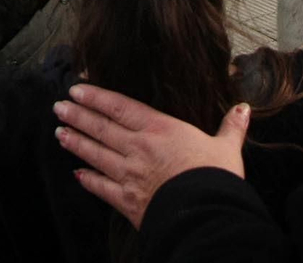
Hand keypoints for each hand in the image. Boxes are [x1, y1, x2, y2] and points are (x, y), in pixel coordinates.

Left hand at [54, 85, 250, 229]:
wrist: (205, 214)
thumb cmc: (215, 178)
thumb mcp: (227, 148)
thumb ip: (231, 127)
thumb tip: (243, 109)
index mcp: (160, 129)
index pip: (120, 107)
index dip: (96, 97)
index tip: (78, 89)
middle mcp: (138, 148)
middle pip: (101, 127)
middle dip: (78, 115)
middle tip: (59, 106)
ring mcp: (129, 174)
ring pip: (95, 153)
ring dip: (76, 142)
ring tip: (60, 132)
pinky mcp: (126, 199)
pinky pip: (100, 187)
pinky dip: (87, 180)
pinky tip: (76, 174)